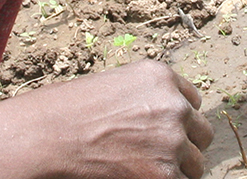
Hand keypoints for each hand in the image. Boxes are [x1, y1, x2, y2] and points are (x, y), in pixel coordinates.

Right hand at [1, 60, 212, 178]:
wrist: (46, 137)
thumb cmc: (65, 113)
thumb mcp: (111, 88)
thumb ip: (144, 98)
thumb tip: (162, 122)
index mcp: (161, 77)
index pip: (192, 102)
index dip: (176, 120)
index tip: (160, 132)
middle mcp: (174, 105)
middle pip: (201, 133)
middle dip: (184, 145)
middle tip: (154, 156)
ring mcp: (173, 140)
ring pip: (195, 164)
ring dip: (175, 169)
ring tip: (140, 169)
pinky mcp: (166, 174)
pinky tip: (137, 178)